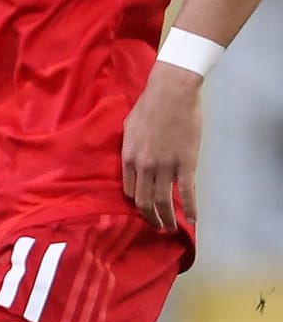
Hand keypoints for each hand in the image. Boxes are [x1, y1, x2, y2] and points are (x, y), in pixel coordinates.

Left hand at [121, 63, 202, 230]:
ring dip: (167, 218)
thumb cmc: (148, 106)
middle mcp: (143, 165)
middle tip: (156, 226)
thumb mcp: (128, 127)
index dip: (136, 203)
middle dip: (150, 217)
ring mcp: (165, 166)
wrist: (171, 93)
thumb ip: (129, 148)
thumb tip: (131, 162)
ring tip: (171, 228)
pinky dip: (191, 210)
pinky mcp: (185, 164)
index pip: (128, 189)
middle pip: (144, 200)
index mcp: (127, 156)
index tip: (143, 209)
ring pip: (163, 201)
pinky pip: (187, 193)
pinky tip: (193, 221)